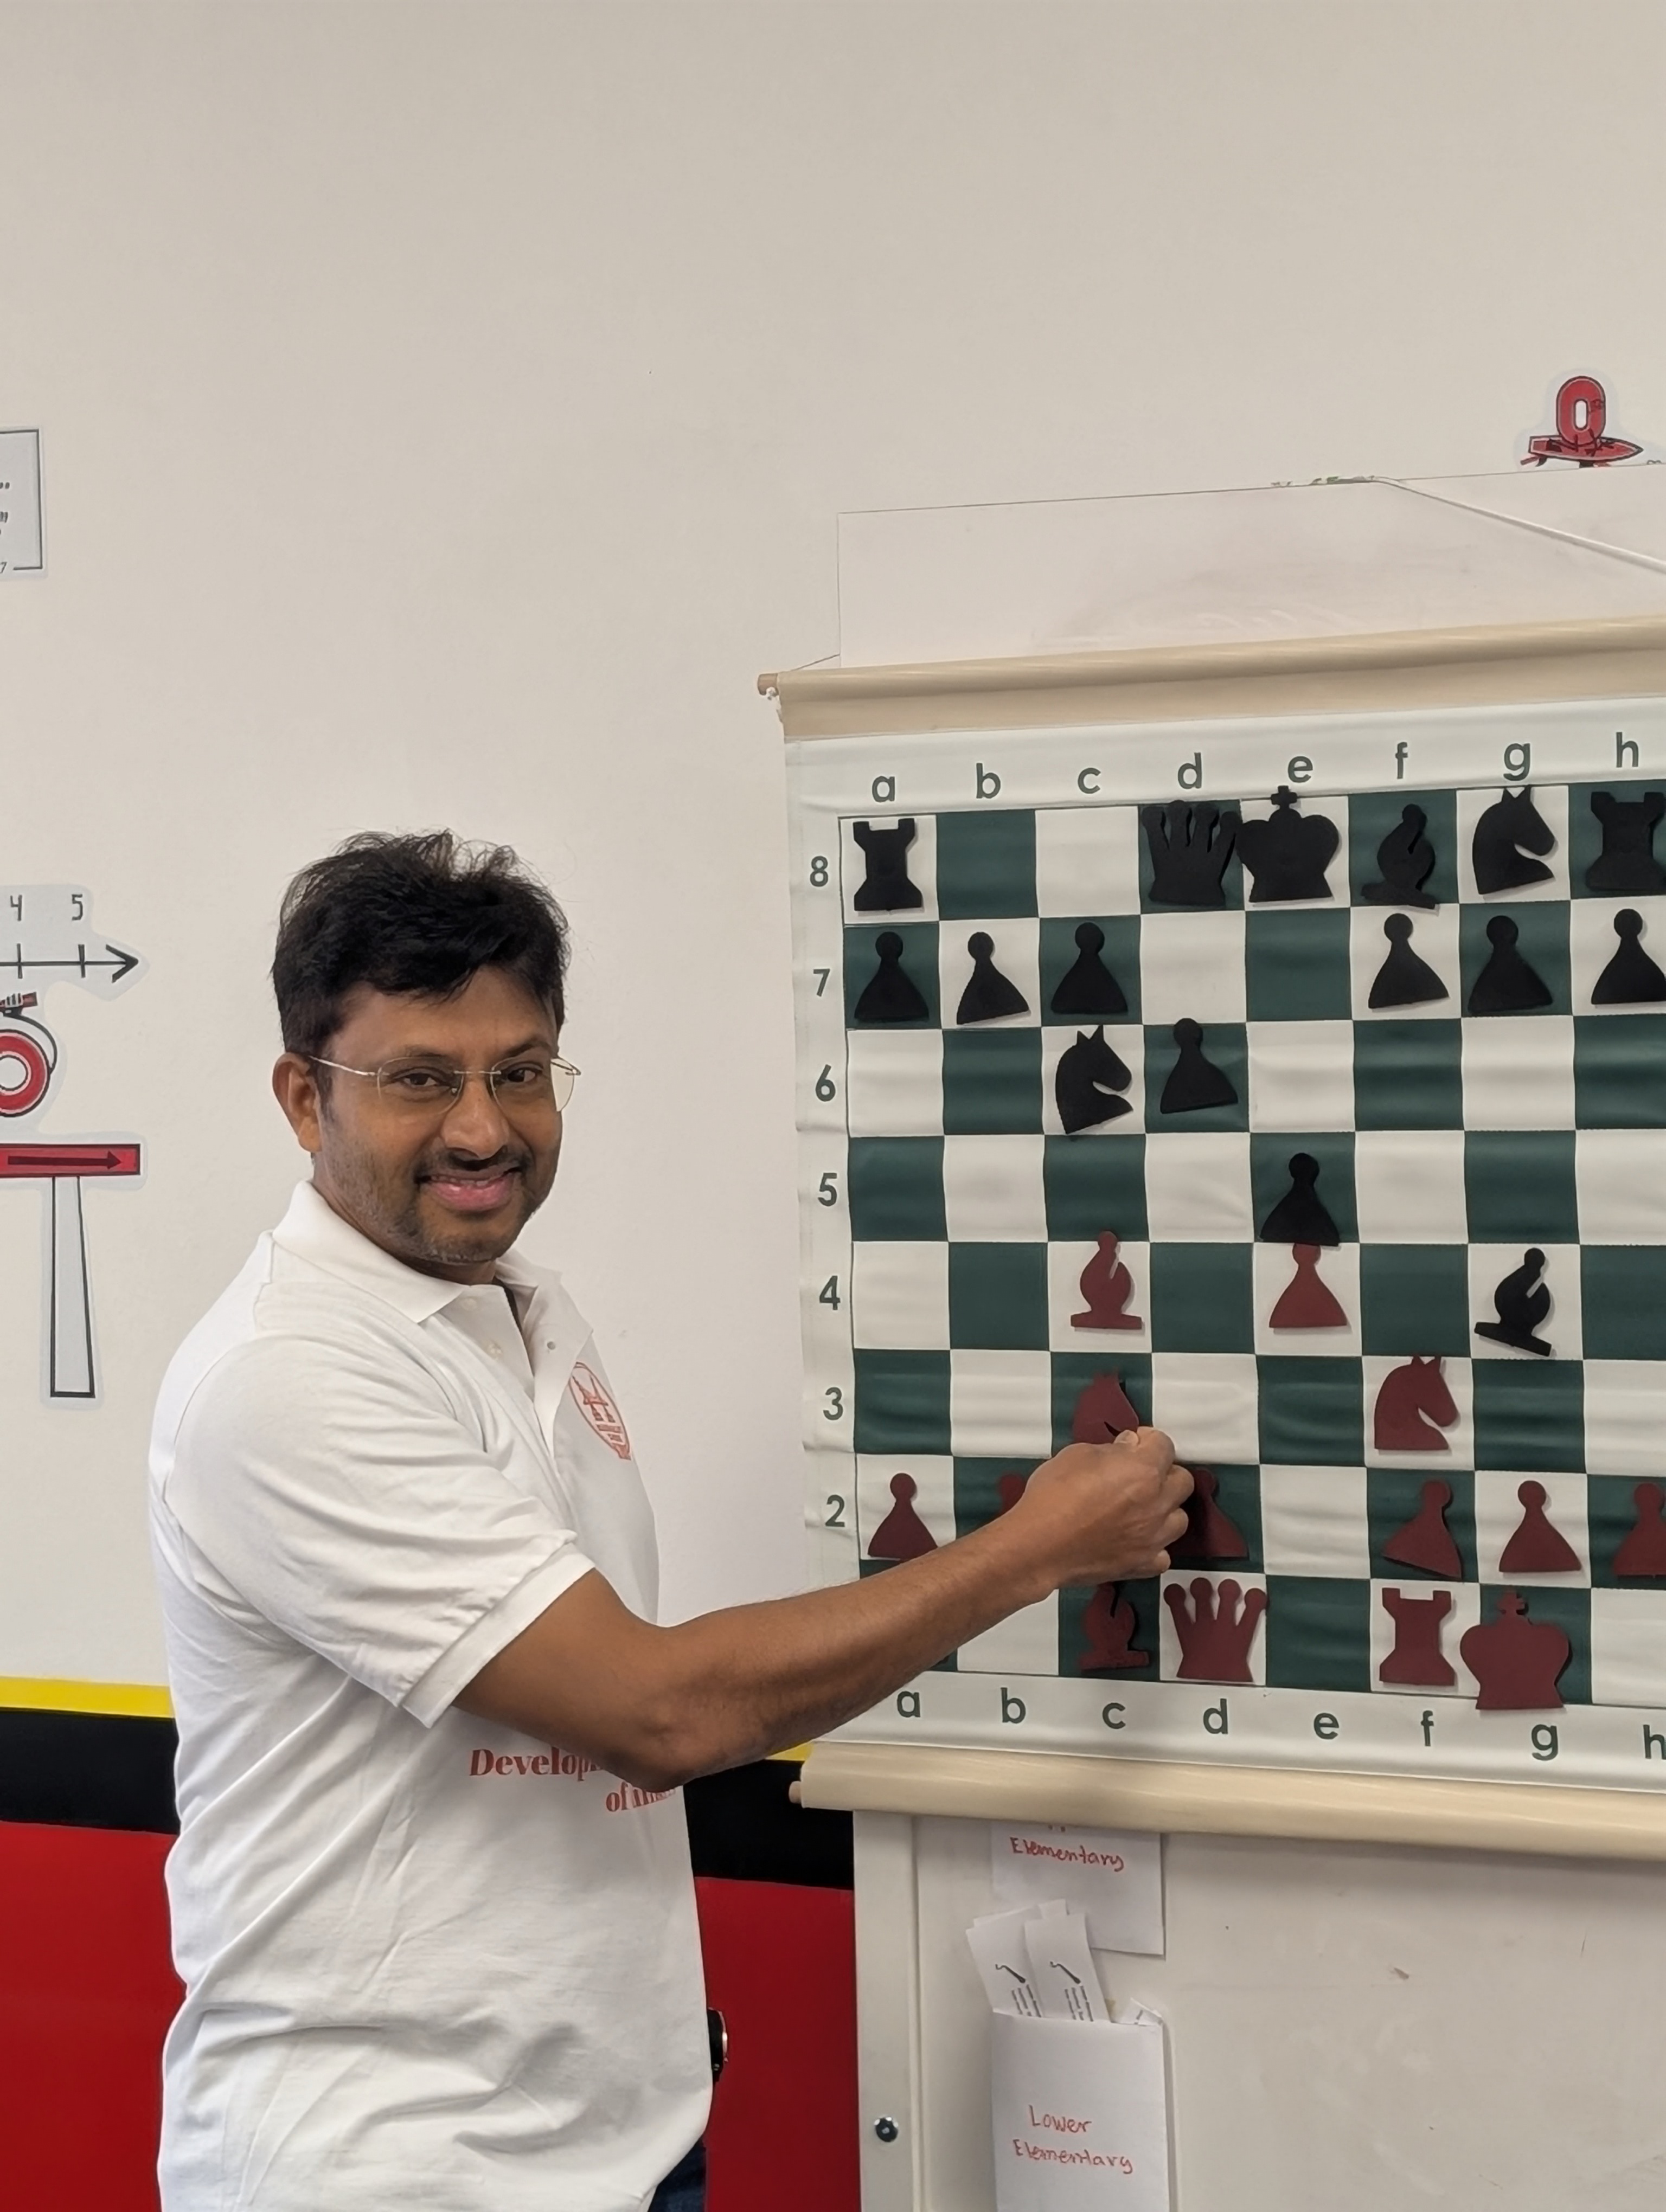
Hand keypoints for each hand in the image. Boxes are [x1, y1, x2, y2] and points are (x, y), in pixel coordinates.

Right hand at [1006, 1428, 1193, 1593]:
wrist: (1037, 1546)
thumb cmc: (1052, 1498)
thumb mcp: (1076, 1455)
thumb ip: (1109, 1450)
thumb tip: (1125, 1448)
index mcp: (1143, 1470)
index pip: (1165, 1445)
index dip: (1148, 1440)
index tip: (1136, 1442)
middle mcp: (1156, 1503)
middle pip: (1182, 1481)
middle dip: (1164, 1472)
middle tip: (1139, 1473)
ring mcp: (1152, 1537)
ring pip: (1179, 1519)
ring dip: (1164, 1510)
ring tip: (1141, 1508)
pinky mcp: (1142, 1564)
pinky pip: (1162, 1554)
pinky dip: (1153, 1546)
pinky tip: (1135, 1539)